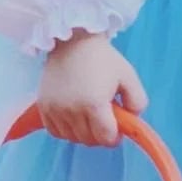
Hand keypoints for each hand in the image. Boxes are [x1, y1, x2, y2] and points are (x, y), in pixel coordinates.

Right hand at [37, 31, 147, 146]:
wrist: (72, 40)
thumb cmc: (102, 58)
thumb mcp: (129, 76)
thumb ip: (138, 102)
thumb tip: (131, 121)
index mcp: (94, 104)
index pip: (106, 138)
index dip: (115, 137)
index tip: (117, 127)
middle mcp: (72, 110)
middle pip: (89, 140)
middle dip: (100, 134)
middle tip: (104, 118)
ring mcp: (55, 109)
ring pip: (72, 138)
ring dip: (83, 132)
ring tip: (88, 115)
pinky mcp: (43, 106)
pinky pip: (55, 132)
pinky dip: (66, 130)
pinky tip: (74, 116)